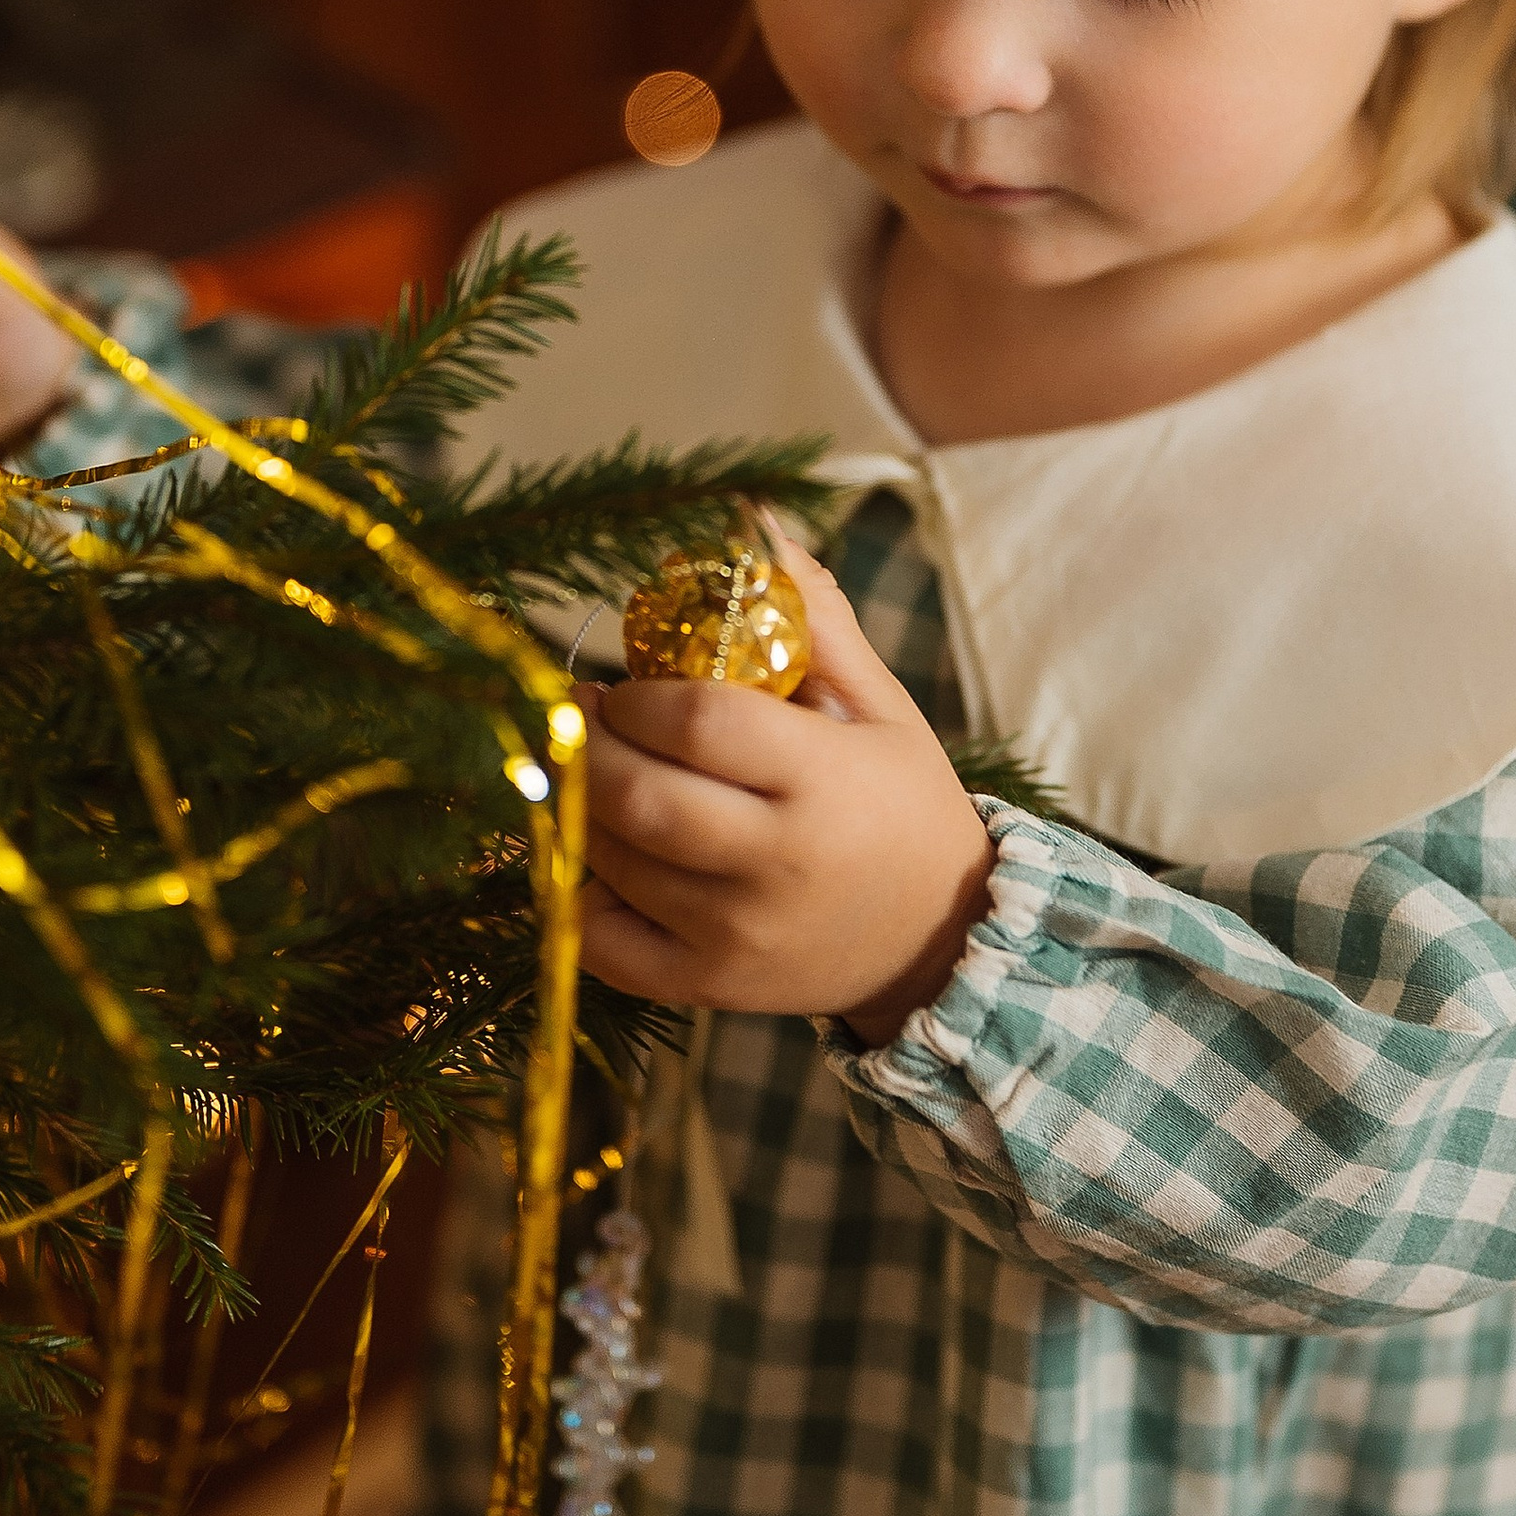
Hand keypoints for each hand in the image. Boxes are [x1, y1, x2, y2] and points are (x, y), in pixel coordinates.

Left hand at [578, 531, 996, 1041]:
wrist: (938, 940)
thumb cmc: (901, 805)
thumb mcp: (881, 707)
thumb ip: (816, 620)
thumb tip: (758, 528)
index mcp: (822, 782)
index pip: (701, 725)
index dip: (642, 695)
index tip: (625, 681)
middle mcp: (774, 865)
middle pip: (639, 799)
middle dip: (590, 745)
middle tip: (585, 713)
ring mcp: (734, 936)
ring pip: (614, 862)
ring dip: (582, 805)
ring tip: (595, 769)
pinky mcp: (705, 987)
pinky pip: (602, 942)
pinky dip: (578, 891)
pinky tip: (597, 850)